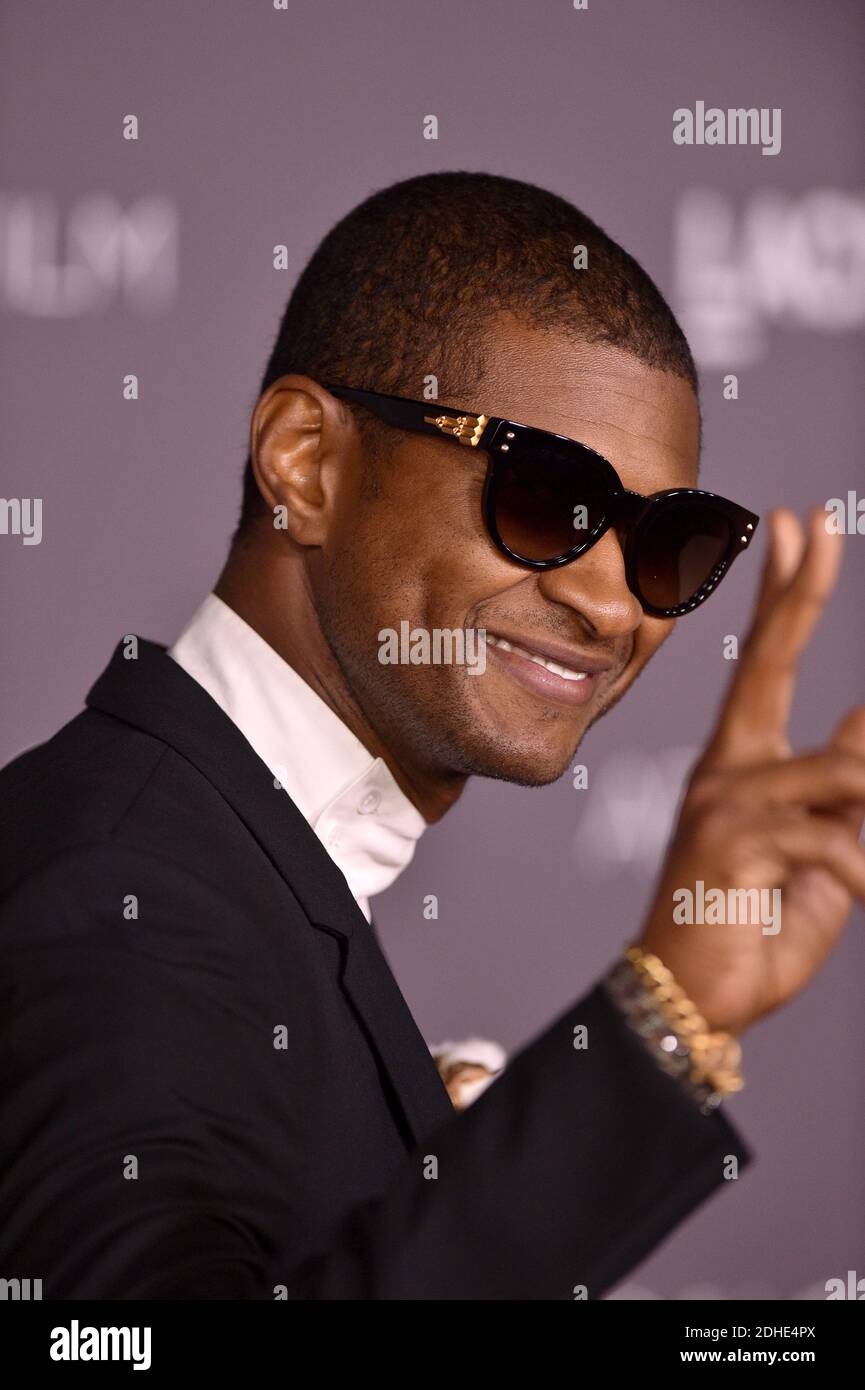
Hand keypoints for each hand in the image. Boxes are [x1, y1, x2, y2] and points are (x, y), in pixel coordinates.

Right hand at [637, 507, 864, 1036]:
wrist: (691, 999)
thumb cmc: (746, 926)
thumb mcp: (814, 850)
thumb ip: (836, 788)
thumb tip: (863, 719)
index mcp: (741, 765)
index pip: (767, 661)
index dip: (788, 596)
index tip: (801, 532)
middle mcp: (725, 771)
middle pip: (768, 663)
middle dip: (797, 592)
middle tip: (813, 523)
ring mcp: (724, 805)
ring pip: (840, 774)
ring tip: (864, 863)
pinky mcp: (733, 848)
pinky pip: (830, 841)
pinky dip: (860, 870)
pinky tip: (858, 890)